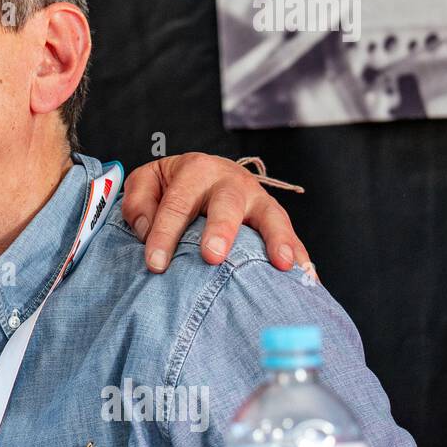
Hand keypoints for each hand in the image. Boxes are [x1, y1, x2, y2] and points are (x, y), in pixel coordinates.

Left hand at [121, 153, 311, 275]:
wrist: (206, 172)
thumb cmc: (173, 186)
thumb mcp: (148, 182)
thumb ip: (138, 202)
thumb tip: (145, 230)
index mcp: (194, 170)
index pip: (176, 204)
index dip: (164, 234)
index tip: (156, 264)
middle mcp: (229, 181)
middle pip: (226, 204)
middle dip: (220, 230)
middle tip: (212, 257)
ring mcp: (257, 198)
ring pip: (270, 215)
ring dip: (277, 239)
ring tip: (282, 264)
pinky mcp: (274, 216)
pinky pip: (292, 236)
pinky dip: (301, 255)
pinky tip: (307, 277)